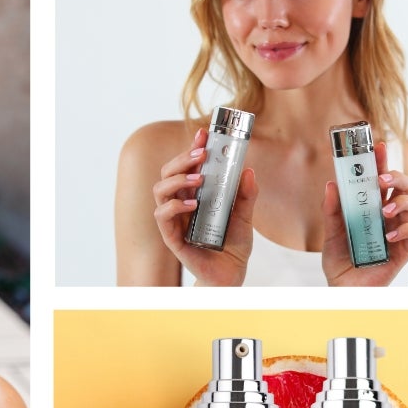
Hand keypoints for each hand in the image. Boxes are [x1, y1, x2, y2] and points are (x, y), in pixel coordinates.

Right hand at [152, 128, 257, 285]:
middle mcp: (181, 203)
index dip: (192, 147)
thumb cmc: (233, 245)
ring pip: (160, 190)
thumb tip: (248, 171)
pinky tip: (192, 204)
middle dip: (183, 159)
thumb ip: (247, 195)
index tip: (203, 133)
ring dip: (177, 179)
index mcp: (195, 194)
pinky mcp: (172, 237)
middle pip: (168, 173)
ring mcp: (174, 220)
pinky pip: (163, 216)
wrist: (231, 274)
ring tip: (198, 179)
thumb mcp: (246, 215)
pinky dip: (175, 206)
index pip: (187, 166)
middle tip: (202, 154)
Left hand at [322, 141, 407, 285]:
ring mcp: (398, 230)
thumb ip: (333, 210)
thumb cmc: (340, 260)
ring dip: (402, 202)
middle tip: (382, 180)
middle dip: (397, 177)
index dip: (381, 160)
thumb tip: (331, 184)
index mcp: (371, 206)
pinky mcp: (405, 249)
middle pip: (404, 185)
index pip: (380, 178)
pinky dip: (405, 230)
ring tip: (385, 210)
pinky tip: (389, 237)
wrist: (343, 288)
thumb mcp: (331, 233)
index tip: (378, 145)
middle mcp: (388, 215)